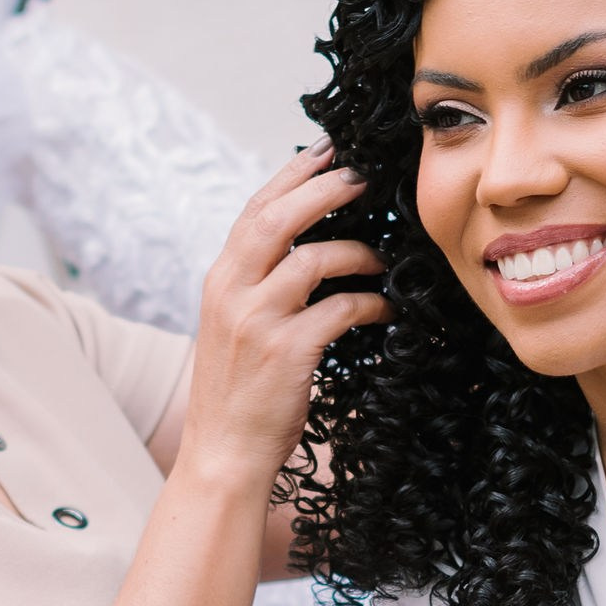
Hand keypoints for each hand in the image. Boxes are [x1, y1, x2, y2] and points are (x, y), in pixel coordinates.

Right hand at [179, 146, 385, 493]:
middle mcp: (231, 292)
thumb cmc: (239, 395)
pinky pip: (341, 309)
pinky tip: (386, 312)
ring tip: (384, 259)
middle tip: (364, 176)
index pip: (255, 210)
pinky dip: (370, 305)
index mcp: (220, 280)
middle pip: (278, 218)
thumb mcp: (236, 329)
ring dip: (358, 252)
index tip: (330, 149)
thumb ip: (259, 286)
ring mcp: (256, 321)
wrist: (223, 456)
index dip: (293, 175)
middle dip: (325, 188)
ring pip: (313, 258)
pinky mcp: (286, 352)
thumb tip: (309, 249)